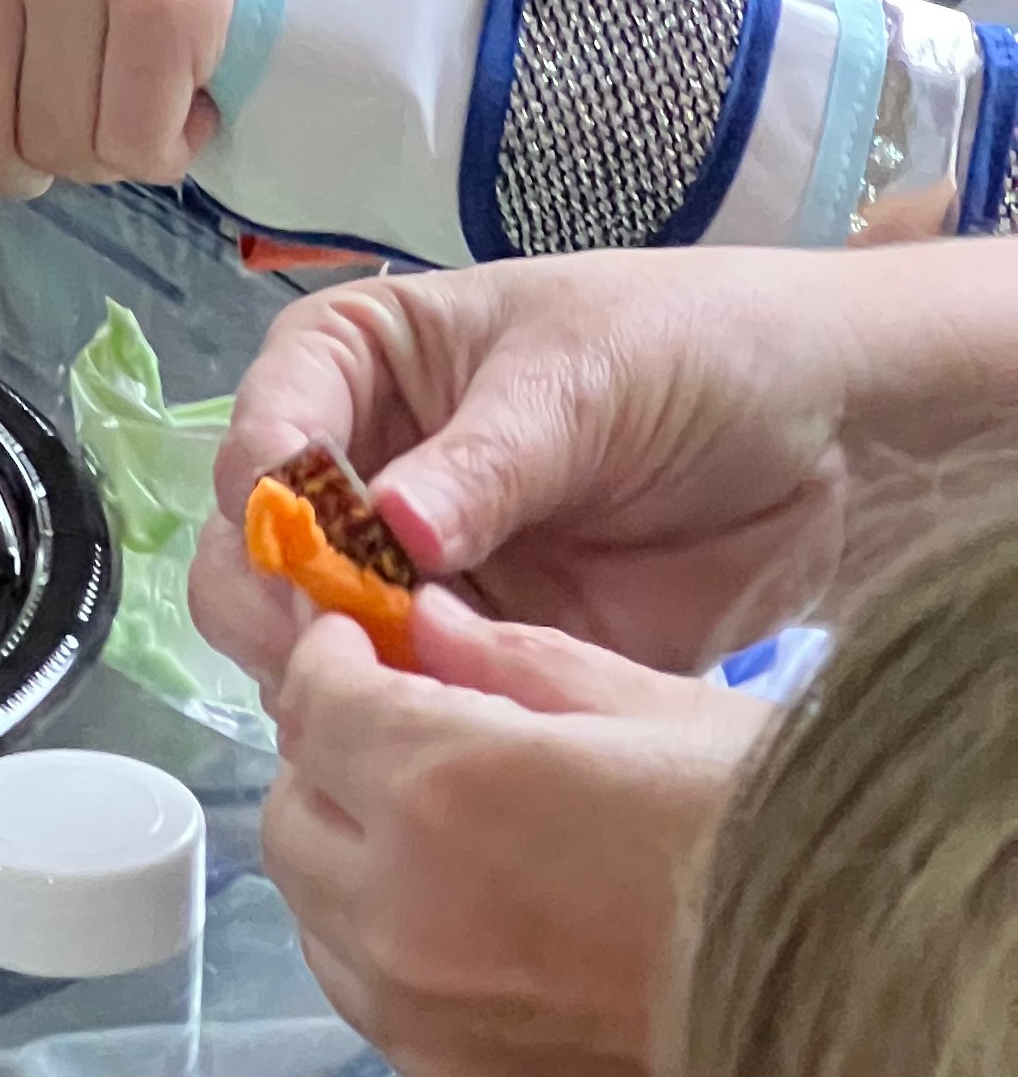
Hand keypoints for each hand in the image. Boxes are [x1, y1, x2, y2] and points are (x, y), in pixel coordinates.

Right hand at [188, 253, 874, 681]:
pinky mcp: (466, 656)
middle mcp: (357, 472)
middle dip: (279, 600)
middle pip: (251, 550)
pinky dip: (409, 722)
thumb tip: (394, 528)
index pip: (263, 426)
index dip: (268, 491)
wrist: (826, 438)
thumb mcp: (585, 377)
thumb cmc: (689, 353)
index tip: (308, 548)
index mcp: (356, 366)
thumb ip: (487, 460)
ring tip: (409, 683)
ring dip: (335, 672)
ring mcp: (404, 575)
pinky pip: (402, 702)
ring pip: (303, 642)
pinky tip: (453, 724)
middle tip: (346, 642)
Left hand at [261, 592, 760, 1076]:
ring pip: (329, 939)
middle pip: (293, 827)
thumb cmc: (806, 851)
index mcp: (446, 791)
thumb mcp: (673, 715)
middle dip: (334, 777)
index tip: (363, 656)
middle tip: (406, 754)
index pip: (314, 705)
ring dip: (368, 886)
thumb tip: (427, 631)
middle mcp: (406, 921)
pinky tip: (519, 970)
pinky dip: (429, 994)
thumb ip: (521, 669)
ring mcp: (432, 1042)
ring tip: (471, 865)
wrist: (903, 1037)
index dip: (334, 667)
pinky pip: (403, 1042)